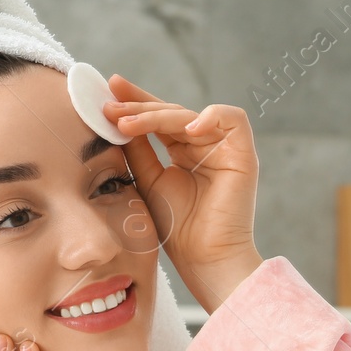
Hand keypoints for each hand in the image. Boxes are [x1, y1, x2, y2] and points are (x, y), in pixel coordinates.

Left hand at [103, 74, 262, 310]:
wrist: (203, 259)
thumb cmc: (176, 229)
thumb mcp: (147, 181)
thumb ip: (137, 149)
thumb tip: (116, 117)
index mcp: (184, 152)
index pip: (159, 118)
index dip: (136, 102)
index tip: (107, 91)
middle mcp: (204, 146)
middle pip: (172, 112)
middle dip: (138, 106)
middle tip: (109, 108)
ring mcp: (224, 149)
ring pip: (192, 114)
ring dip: (159, 115)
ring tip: (128, 124)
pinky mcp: (243, 155)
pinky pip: (234, 119)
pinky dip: (211, 117)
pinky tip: (184, 130)